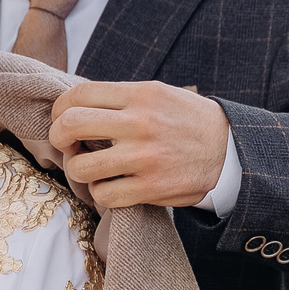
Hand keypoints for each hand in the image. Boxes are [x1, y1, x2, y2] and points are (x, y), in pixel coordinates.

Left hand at [48, 79, 230, 210]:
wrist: (231, 151)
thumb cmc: (189, 121)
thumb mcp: (160, 94)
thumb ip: (121, 98)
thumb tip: (76, 106)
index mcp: (140, 95)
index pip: (79, 95)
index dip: (60, 109)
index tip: (62, 120)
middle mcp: (140, 123)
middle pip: (70, 125)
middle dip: (58, 138)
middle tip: (67, 146)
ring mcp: (144, 158)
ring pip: (81, 167)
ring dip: (78, 171)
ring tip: (90, 169)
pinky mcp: (151, 188)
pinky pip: (104, 195)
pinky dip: (100, 193)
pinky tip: (110, 187)